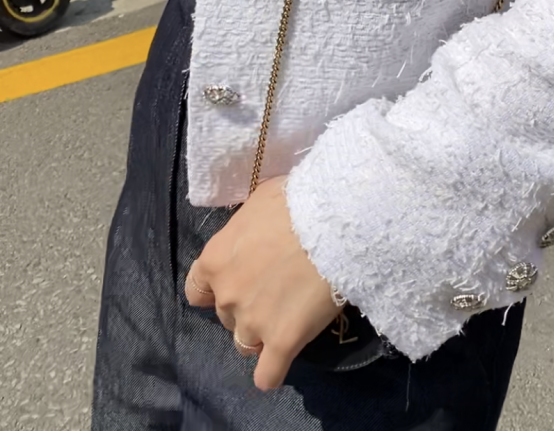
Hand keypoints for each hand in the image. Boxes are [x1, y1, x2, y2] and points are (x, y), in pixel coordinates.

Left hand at [185, 175, 340, 390]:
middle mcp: (227, 296)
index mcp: (215, 260)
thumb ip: (245, 228)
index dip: (216, 289)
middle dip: (246, 307)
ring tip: (288, 316)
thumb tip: (253, 232)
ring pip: (245, 345)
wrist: (333, 222)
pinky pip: (267, 376)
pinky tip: (283, 359)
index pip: (197, 291)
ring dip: (261, 335)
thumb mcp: (259, 203)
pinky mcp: (282, 342)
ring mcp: (252, 322)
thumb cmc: (296, 202)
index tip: (238, 282)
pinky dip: (272, 372)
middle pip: (227, 316)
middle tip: (276, 290)